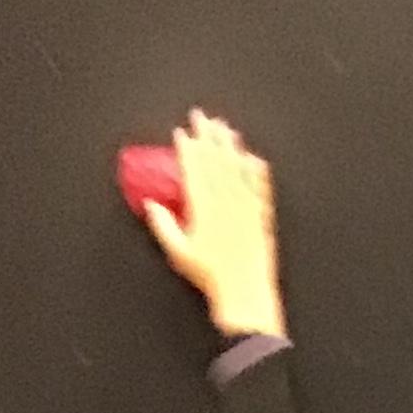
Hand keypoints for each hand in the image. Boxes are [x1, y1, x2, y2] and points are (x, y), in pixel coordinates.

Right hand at [143, 109, 284, 341]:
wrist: (245, 295)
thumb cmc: (211, 277)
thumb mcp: (179, 252)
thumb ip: (164, 226)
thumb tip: (151, 205)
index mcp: (204, 209)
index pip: (193, 170)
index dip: (187, 149)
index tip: (182, 133)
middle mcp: (226, 203)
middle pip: (215, 161)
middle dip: (207, 136)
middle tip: (202, 116)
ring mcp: (246, 208)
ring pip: (237, 169)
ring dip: (230, 146)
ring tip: (225, 128)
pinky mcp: (262, 218)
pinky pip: (260, 188)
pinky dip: (258, 172)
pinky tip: (255, 158)